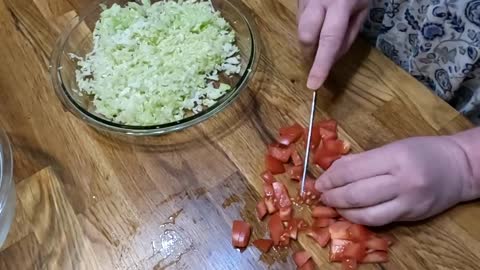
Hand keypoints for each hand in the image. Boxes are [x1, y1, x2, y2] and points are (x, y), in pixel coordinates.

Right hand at [297, 0, 369, 89]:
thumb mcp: (364, 9)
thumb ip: (348, 36)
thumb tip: (331, 59)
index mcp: (340, 5)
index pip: (328, 41)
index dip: (320, 65)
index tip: (313, 85)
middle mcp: (318, 2)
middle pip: (305, 36)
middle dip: (310, 51)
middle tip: (320, 54)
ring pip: (299, 29)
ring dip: (310, 38)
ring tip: (325, 27)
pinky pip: (299, 20)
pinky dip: (308, 27)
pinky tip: (320, 18)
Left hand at [315, 136, 476, 225]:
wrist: (458, 168)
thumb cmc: (422, 151)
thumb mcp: (392, 147)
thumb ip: (361, 160)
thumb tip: (332, 170)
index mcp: (394, 157)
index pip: (352, 171)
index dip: (331, 178)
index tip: (319, 181)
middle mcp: (401, 181)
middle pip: (356, 194)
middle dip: (333, 196)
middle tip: (321, 195)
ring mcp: (408, 201)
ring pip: (366, 213)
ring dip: (343, 211)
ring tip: (333, 205)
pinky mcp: (411, 216)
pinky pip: (380, 221)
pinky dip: (360, 218)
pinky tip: (351, 212)